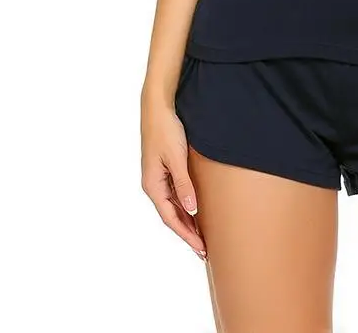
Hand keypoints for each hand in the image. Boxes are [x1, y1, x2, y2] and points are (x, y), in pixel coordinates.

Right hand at [141, 98, 207, 261]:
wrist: (158, 107)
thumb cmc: (166, 130)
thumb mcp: (177, 157)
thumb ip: (183, 184)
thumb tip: (191, 210)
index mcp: (153, 185)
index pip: (171, 218)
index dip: (186, 235)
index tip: (201, 248)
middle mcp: (153, 185)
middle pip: (172, 216)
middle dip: (188, 234)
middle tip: (205, 250)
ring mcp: (158, 178)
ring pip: (174, 206)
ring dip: (187, 222)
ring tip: (203, 236)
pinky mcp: (165, 169)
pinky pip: (175, 195)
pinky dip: (185, 206)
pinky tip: (196, 212)